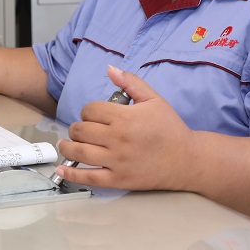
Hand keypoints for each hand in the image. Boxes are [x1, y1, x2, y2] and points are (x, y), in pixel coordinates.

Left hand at [54, 65, 196, 190]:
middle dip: (77, 128)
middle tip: (81, 129)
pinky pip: (89, 178)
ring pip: (79, 153)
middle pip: (81, 130)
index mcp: (125, 118)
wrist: (187, 160)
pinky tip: (62, 170)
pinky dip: (71, 174)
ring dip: (67, 147)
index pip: (91, 110)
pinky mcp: (118, 180)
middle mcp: (118, 139)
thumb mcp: (154, 99)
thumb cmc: (170, 129)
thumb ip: (131, 82)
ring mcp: (117, 161)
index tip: (94, 115)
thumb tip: (110, 69)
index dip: (89, 111)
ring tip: (66, 144)